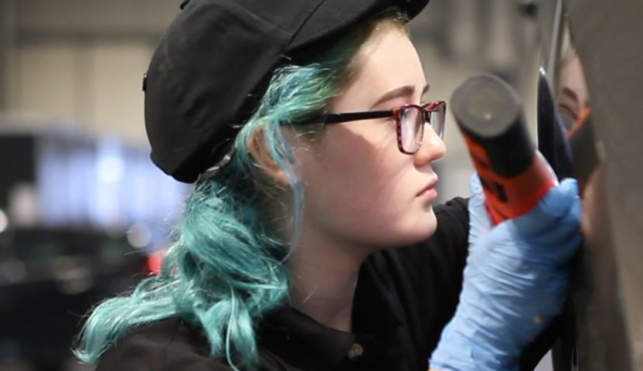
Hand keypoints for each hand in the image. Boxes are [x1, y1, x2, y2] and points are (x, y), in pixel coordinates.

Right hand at [429, 178, 581, 370]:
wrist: (488, 322)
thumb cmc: (481, 281)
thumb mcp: (477, 242)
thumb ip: (481, 209)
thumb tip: (479, 182)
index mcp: (513, 239)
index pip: (547, 212)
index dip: (560, 196)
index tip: (565, 185)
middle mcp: (535, 254)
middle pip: (566, 224)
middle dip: (570, 208)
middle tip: (566, 197)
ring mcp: (550, 272)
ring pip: (571, 243)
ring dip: (570, 230)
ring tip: (562, 222)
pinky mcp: (560, 288)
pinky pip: (567, 263)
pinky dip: (564, 253)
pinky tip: (554, 250)